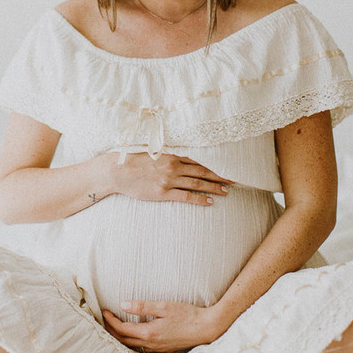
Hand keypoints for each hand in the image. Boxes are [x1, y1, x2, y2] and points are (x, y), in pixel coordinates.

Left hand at [102, 300, 227, 352]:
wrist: (206, 328)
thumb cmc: (187, 315)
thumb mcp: (163, 306)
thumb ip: (142, 307)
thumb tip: (123, 305)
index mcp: (148, 333)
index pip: (122, 330)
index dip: (111, 321)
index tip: (104, 311)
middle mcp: (151, 344)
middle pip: (123, 341)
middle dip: (111, 331)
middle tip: (105, 320)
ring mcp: (157, 349)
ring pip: (131, 347)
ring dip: (120, 338)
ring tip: (114, 327)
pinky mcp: (163, 349)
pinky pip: (141, 348)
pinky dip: (131, 342)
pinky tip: (133, 335)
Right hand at [114, 153, 233, 206]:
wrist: (117, 171)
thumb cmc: (133, 159)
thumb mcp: (152, 151)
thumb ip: (168, 152)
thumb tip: (182, 153)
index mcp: (172, 154)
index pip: (199, 158)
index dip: (214, 162)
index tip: (227, 165)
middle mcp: (173, 166)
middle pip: (202, 171)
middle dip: (220, 175)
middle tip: (235, 179)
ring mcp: (169, 180)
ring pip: (197, 183)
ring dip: (213, 187)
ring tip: (226, 191)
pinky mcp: (163, 193)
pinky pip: (186, 196)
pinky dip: (199, 199)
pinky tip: (209, 201)